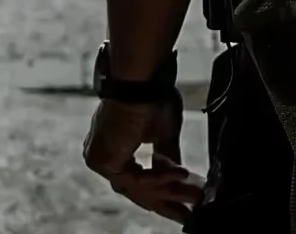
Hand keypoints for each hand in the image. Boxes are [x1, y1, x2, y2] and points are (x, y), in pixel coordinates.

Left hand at [83, 92, 204, 223]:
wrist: (140, 81)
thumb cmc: (151, 97)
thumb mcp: (164, 133)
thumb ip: (166, 157)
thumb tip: (178, 174)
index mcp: (113, 147)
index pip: (136, 178)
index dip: (160, 191)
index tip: (183, 203)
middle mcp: (103, 156)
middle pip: (136, 189)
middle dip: (166, 201)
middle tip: (188, 214)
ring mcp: (101, 160)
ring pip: (137, 187)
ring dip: (168, 190)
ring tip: (194, 194)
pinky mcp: (105, 161)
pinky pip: (136, 178)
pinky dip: (160, 178)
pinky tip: (181, 174)